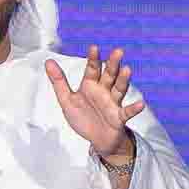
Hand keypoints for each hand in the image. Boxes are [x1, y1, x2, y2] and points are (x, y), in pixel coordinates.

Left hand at [47, 48, 139, 173]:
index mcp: (91, 85)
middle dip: (113, 64)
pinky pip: (127, 112)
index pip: (92, 69)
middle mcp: (104, 91)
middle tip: (118, 51)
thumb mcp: (67, 100)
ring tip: (127, 70)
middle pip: (109, 75)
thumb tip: (48, 61)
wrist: (97, 140)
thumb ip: (59, 81)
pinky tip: (140, 104)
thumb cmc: (84, 118)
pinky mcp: (119, 117)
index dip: (93, 59)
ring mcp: (113, 103)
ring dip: (124, 80)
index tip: (94, 47)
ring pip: (119, 89)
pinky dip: (134, 108)